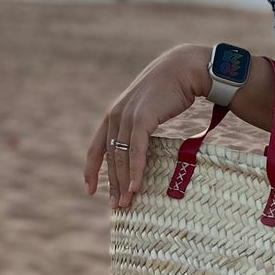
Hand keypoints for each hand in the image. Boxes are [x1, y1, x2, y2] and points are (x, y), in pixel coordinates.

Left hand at [84, 43, 213, 210]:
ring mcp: (127, 117)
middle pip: (110, 157)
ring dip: (123, 183)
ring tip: (126, 204)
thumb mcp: (149, 108)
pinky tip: (135, 187)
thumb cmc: (171, 89)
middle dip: (112, 184)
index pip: (96, 147)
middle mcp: (116, 116)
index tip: (89, 190)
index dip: (91, 169)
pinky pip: (136, 151)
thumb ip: (141, 124)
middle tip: (116, 206)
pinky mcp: (142, 119)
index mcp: (114, 114)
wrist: (185, 68)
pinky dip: (135, 170)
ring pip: (121, 157)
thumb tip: (144, 143)